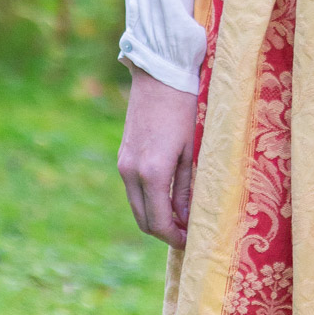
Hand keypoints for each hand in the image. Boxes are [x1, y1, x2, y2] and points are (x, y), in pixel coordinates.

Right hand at [118, 62, 198, 248]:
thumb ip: (185, 187)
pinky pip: (132, 188)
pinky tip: (166, 194)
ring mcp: (124, 164)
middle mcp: (131, 173)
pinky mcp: (123, 155)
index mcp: (152, 173)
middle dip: (163, 231)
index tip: (190, 241)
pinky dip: (147, 199)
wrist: (159, 73)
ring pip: (136, 205)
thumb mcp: (190, 149)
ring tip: (179, 215)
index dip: (174, 237)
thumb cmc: (184, 107)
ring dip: (154, 216)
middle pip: (143, 220)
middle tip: (186, 232)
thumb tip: (184, 218)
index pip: (159, 222)